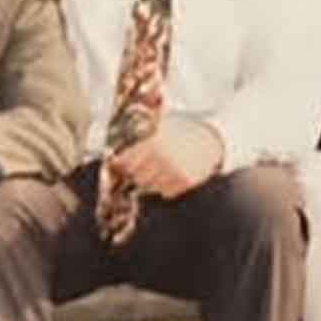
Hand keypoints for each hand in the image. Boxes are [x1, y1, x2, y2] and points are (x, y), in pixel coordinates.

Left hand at [109, 116, 223, 199]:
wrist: (209, 138)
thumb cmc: (180, 131)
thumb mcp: (159, 127)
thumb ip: (139, 137)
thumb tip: (110, 153)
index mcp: (153, 142)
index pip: (125, 162)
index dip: (122, 163)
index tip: (122, 163)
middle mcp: (163, 158)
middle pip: (136, 178)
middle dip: (137, 172)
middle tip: (146, 163)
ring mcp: (175, 171)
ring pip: (150, 187)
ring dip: (152, 180)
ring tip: (163, 166)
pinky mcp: (186, 182)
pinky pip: (165, 193)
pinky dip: (166, 186)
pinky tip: (174, 172)